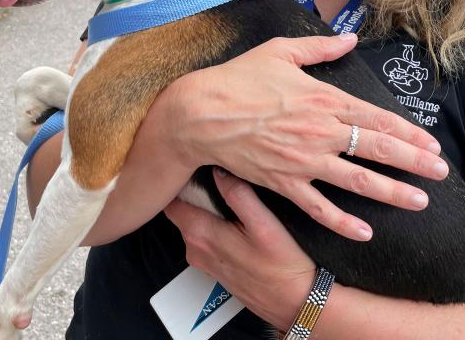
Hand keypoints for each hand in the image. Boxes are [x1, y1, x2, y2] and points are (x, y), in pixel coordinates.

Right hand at [162, 34, 449, 240]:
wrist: (199, 113)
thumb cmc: (238, 79)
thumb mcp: (280, 51)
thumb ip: (321, 48)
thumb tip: (350, 38)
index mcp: (323, 99)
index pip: (376, 118)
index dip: (408, 132)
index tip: (431, 143)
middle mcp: (320, 132)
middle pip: (377, 148)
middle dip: (413, 162)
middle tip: (441, 173)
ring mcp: (303, 161)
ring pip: (356, 180)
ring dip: (391, 192)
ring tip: (419, 201)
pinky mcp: (283, 183)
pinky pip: (318, 208)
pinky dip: (342, 222)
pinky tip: (365, 232)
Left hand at [164, 168, 315, 330]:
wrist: (294, 303)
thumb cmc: (283, 267)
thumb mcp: (265, 224)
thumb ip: (238, 195)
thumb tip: (220, 169)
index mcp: (201, 234)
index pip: (171, 199)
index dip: (178, 179)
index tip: (193, 162)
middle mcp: (195, 249)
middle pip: (180, 209)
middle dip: (191, 189)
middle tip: (211, 166)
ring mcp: (203, 260)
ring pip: (192, 222)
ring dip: (203, 206)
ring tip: (224, 187)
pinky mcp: (214, 266)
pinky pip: (203, 236)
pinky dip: (211, 222)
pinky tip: (232, 215)